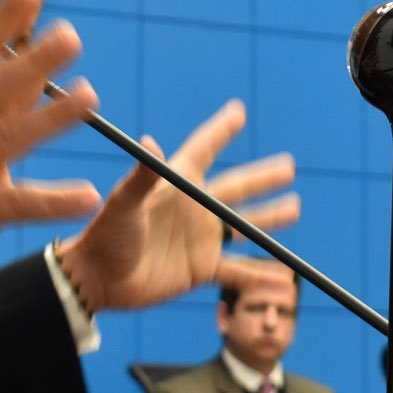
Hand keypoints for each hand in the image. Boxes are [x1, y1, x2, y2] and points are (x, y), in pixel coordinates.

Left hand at [57, 99, 299, 310]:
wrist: (98, 280)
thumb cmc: (106, 235)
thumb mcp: (124, 203)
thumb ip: (141, 176)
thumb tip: (149, 142)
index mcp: (176, 185)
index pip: (204, 150)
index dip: (221, 131)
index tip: (238, 112)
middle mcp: (192, 208)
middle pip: (236, 187)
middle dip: (263, 178)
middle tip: (288, 166)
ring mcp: (199, 239)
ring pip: (244, 225)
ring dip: (269, 217)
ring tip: (294, 207)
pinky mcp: (201, 269)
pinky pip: (238, 270)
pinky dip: (261, 274)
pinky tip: (284, 278)